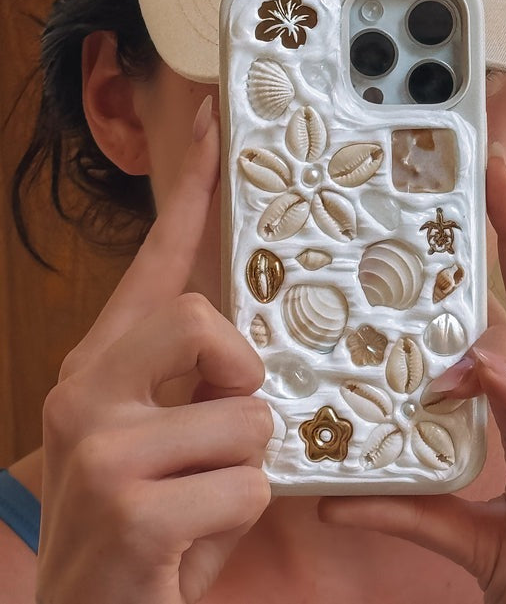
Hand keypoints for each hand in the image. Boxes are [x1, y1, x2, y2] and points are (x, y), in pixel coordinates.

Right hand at [37, 99, 272, 603]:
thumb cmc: (145, 530)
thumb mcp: (167, 442)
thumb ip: (199, 381)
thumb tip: (257, 345)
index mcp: (100, 364)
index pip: (154, 261)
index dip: (191, 191)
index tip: (213, 120)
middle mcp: (86, 390)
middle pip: (204, 318)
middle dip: (240, 376)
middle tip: (222, 421)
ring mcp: (103, 448)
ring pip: (247, 415)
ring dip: (243, 470)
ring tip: (199, 506)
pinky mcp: (134, 509)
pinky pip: (249, 483)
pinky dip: (240, 519)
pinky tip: (189, 546)